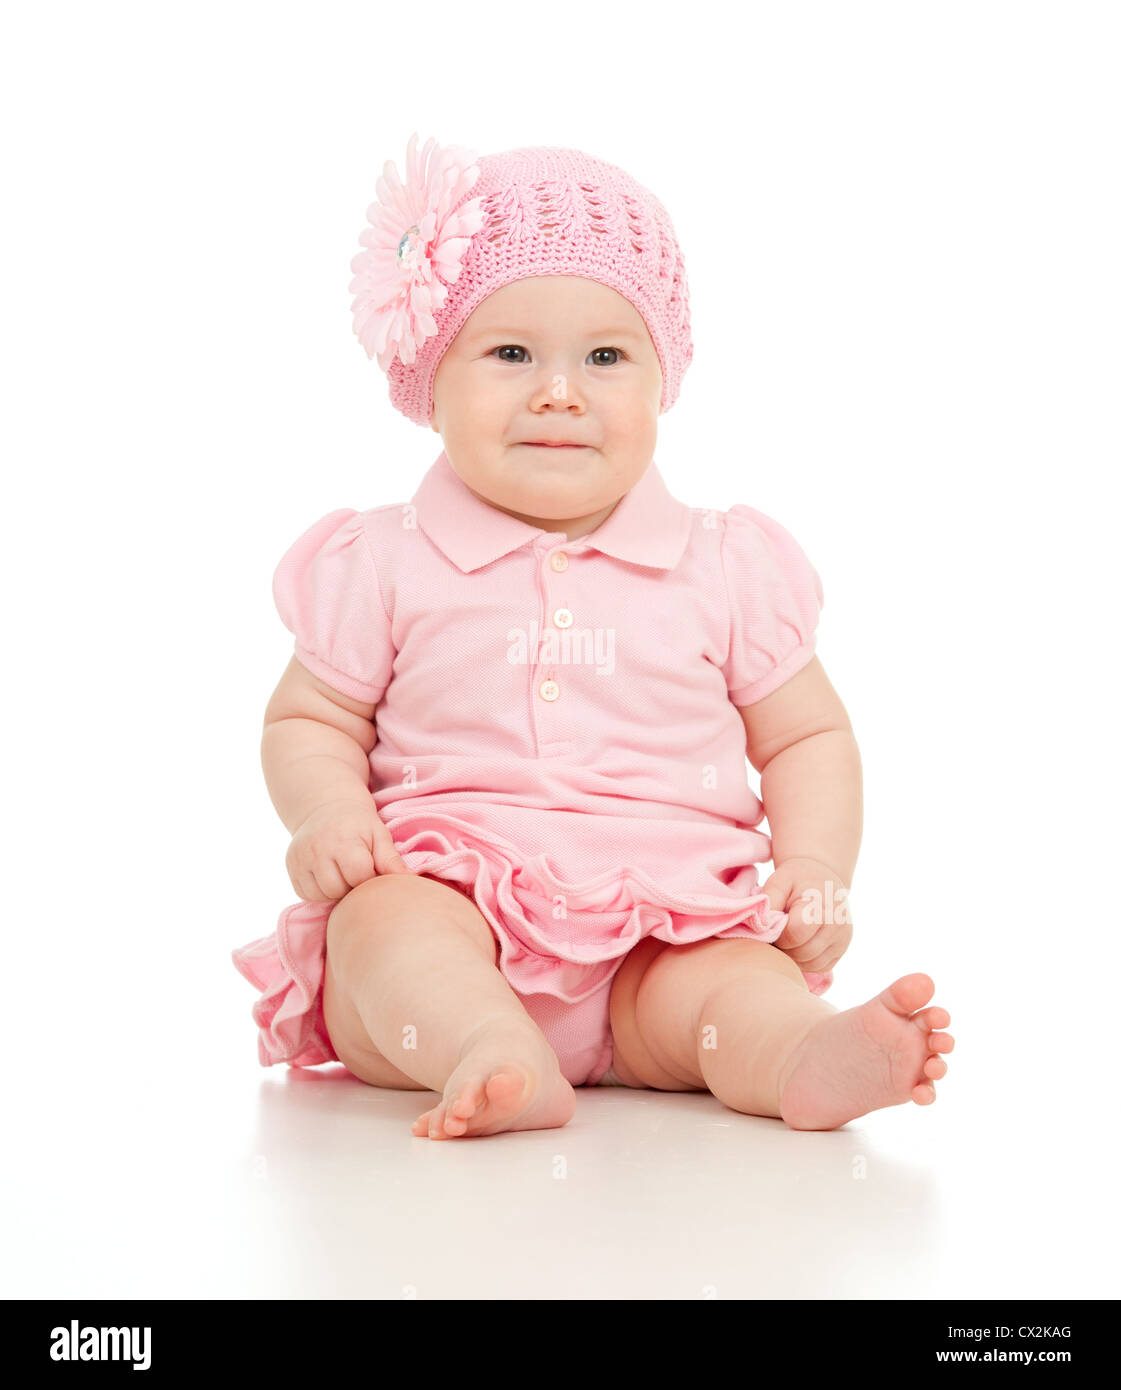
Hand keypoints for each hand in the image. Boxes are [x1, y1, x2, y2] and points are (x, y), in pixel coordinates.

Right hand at [286, 798, 409, 901]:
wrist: (324, 806)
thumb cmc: (358, 822)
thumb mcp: (378, 834)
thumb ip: (391, 859)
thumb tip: (410, 881)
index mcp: (342, 840)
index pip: (360, 877)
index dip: (370, 878)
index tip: (373, 869)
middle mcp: (316, 850)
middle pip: (339, 890)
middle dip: (352, 886)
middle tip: (358, 871)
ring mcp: (299, 860)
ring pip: (322, 895)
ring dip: (336, 891)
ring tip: (344, 873)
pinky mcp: (291, 868)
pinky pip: (307, 894)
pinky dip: (320, 891)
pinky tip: (329, 875)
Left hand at [758, 856, 852, 974]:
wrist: (822, 878)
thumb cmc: (796, 880)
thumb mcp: (779, 881)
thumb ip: (770, 900)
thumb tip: (762, 927)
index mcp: (821, 904)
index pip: (795, 933)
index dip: (778, 934)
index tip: (773, 925)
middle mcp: (837, 923)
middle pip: (802, 952)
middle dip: (784, 947)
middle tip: (776, 934)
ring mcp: (842, 939)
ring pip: (810, 964)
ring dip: (793, 957)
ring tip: (786, 938)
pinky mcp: (841, 950)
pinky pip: (819, 967)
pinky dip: (804, 961)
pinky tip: (798, 945)